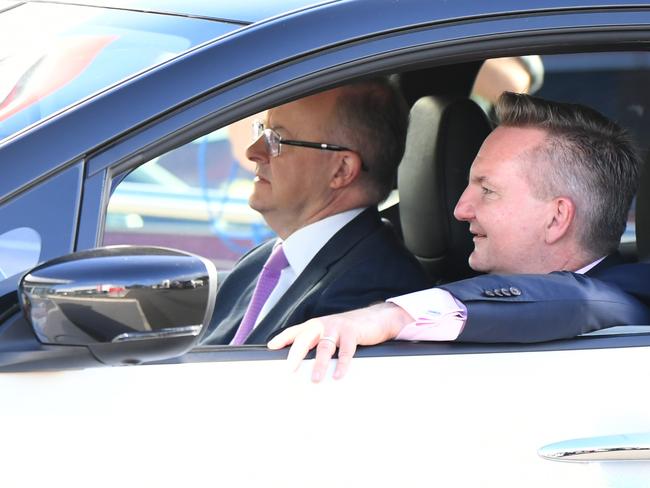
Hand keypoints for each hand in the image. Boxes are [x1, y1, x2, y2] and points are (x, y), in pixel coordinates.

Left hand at [267, 302, 412, 381]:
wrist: (376, 318)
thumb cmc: (349, 329)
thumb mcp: (329, 333)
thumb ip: (316, 343)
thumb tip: (303, 364)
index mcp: (315, 325)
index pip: (295, 331)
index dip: (282, 338)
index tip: (271, 347)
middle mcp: (323, 325)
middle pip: (305, 339)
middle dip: (295, 355)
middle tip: (289, 371)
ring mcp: (337, 328)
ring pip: (324, 347)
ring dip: (319, 364)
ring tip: (315, 379)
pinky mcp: (352, 333)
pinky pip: (345, 352)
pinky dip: (341, 365)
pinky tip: (338, 375)